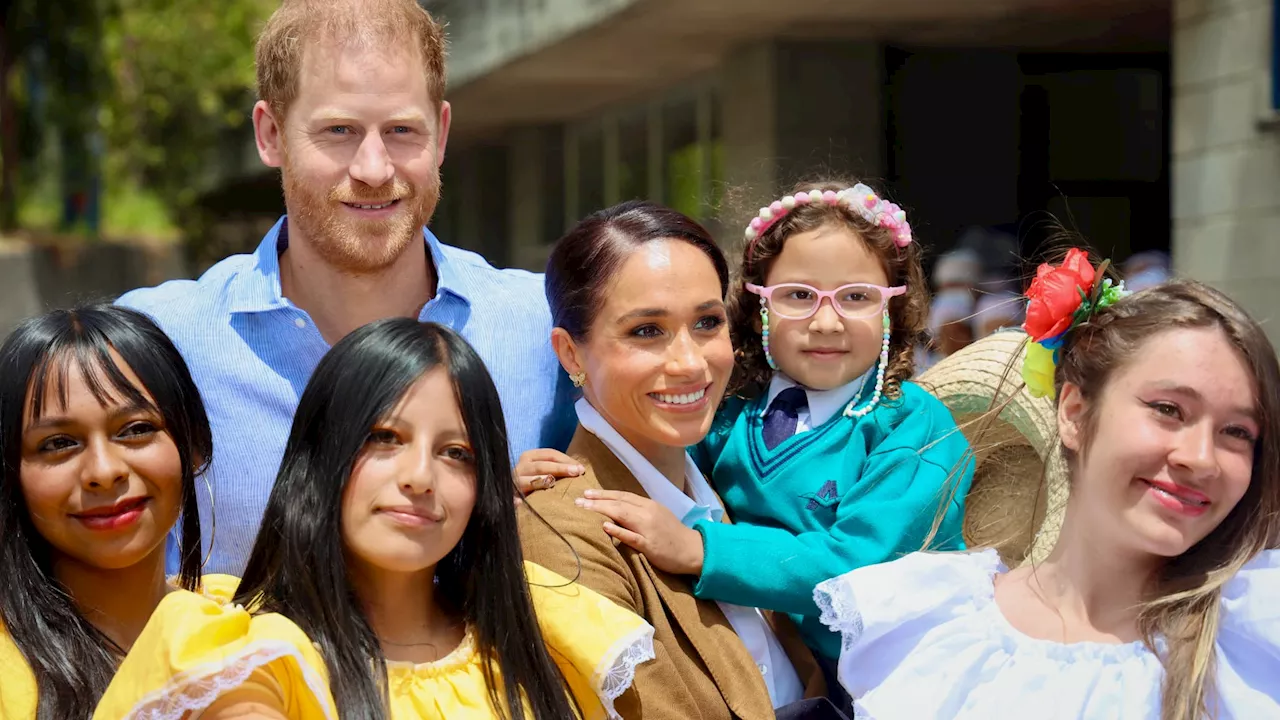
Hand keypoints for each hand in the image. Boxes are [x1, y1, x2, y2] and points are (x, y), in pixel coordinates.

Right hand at [514, 448, 583, 498]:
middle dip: (560, 468)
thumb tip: (581, 470)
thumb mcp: (545, 470)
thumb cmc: (537, 481)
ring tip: (552, 483)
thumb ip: (559, 467)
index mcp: (530, 456)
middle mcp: (520, 467)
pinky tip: (520, 503)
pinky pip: (513, 498)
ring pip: (528, 481)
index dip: (566, 460)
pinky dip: (516, 501)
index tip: (581, 468)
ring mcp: (514, 482)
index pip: (550, 454)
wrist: (511, 493)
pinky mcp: (510, 496)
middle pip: (541, 466)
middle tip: (577, 472)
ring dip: (540, 481)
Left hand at [575, 489, 703, 575]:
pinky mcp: (650, 544)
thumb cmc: (672, 534)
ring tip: (584, 508)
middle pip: (619, 503)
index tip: (587, 493)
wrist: (693, 549)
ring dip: (601, 510)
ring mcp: (649, 528)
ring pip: (622, 515)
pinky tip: (605, 526)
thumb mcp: (657, 517)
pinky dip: (618, 530)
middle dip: (597, 500)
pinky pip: (632, 536)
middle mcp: (648, 512)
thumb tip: (617, 511)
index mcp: (649, 505)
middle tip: (578, 500)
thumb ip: (639, 513)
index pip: (622, 496)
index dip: (604, 493)